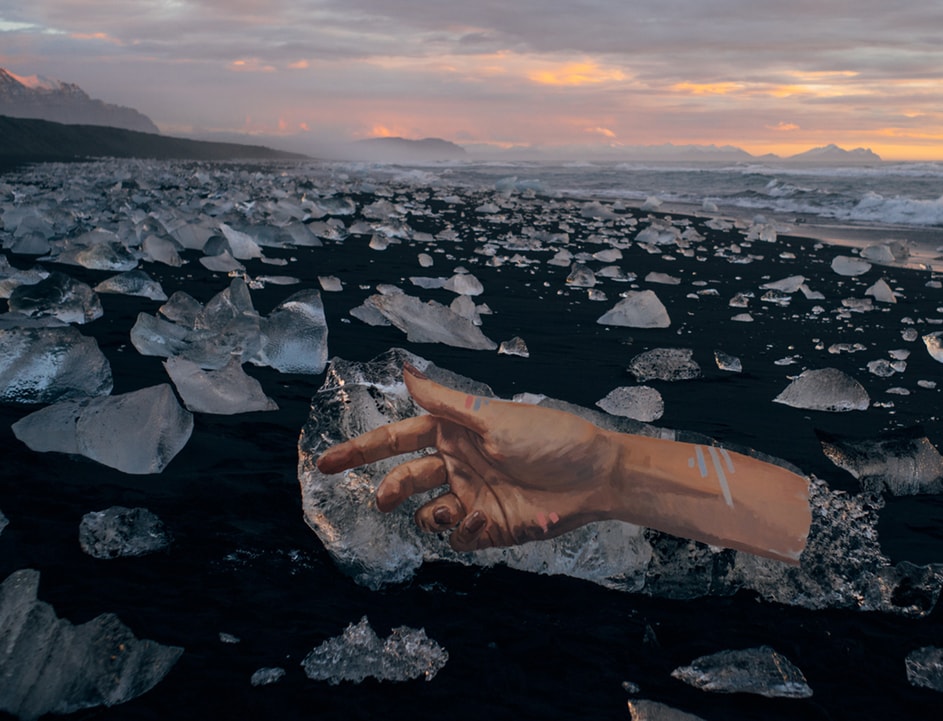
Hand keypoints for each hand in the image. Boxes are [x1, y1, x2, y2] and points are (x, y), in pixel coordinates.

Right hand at [317, 363, 620, 550]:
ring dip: (432, 514)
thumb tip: (404, 370)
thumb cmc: (549, 437)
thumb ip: (444, 402)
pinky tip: (485, 517)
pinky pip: (457, 537)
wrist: (595, 477)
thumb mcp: (493, 416)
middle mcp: (457, 464)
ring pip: (426, 514)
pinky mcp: (489, 528)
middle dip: (390, 490)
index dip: (360, 450)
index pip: (396, 440)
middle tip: (384, 500)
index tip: (325, 463)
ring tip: (455, 507)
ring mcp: (472, 497)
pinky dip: (463, 531)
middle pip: (404, 479)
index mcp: (453, 433)